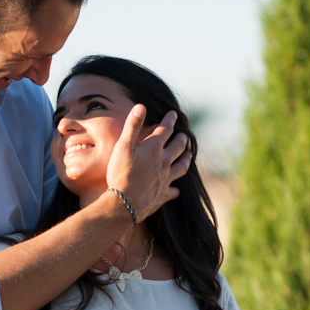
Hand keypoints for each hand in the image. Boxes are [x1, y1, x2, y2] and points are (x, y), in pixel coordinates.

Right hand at [106, 105, 191, 220]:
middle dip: (181, 138)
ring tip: (188, 154)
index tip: (173, 114)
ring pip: (181, 166)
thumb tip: (141, 106)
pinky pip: (173, 191)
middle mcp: (164, 162)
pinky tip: (176, 189)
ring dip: (186, 159)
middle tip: (183, 134)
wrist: (124, 203)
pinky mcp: (163, 194)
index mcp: (154, 148)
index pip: (165, 129)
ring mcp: (165, 179)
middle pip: (177, 147)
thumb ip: (132, 125)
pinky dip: (175, 189)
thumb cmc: (121, 173)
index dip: (170, 120)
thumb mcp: (123, 146)